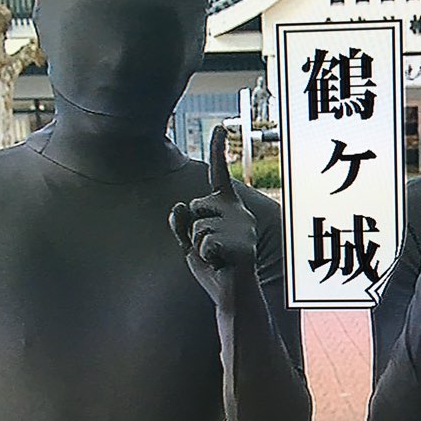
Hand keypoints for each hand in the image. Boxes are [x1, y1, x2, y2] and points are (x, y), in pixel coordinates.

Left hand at [170, 125, 258, 305]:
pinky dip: (205, 256)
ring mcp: (241, 226)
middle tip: (211, 250)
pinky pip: (204, 243)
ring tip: (217, 258)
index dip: (218, 149)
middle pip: (195, 208)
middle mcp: (238, 211)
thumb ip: (180, 226)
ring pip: (198, 227)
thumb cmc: (212, 267)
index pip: (218, 174)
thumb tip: (179, 206)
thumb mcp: (188, 244)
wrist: (231, 294)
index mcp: (227, 207)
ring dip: (199, 247)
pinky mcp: (241, 243)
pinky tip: (220, 263)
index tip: (220, 126)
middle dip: (192, 230)